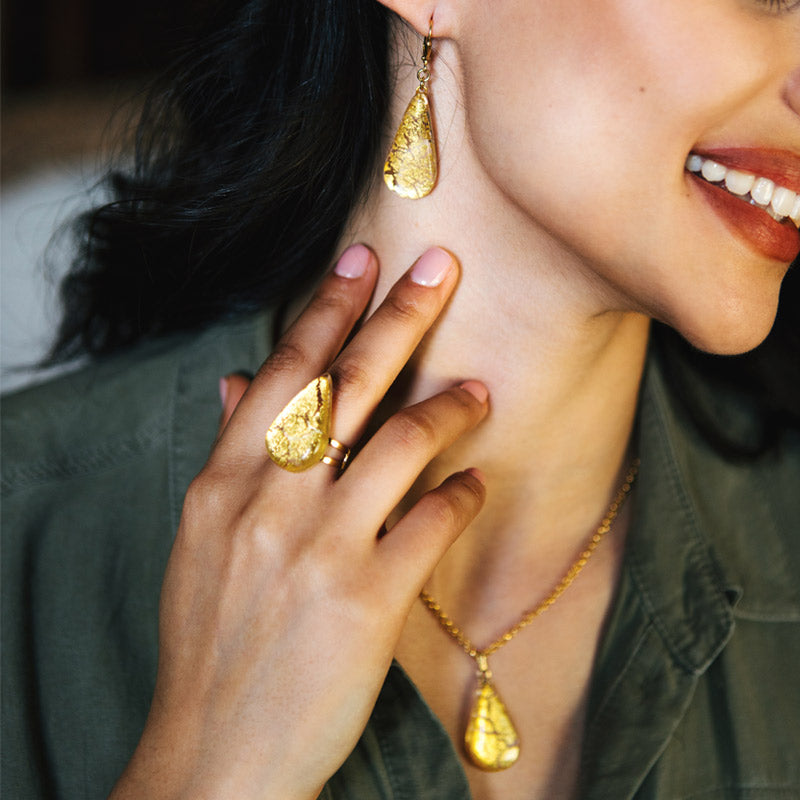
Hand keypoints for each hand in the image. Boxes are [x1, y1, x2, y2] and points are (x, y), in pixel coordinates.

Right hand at [110, 245, 488, 799]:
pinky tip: (475, 481)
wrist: (215, 751)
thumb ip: (229, 455)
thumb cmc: (211, 639)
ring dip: (450, 406)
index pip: (286, 372)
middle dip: (397, 316)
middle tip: (440, 267)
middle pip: (348, 385)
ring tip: (481, 388)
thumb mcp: (202, 540)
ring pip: (402, 442)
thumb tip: (238, 383)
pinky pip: (432, 522)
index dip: (328, 308)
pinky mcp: (368, 599)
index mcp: (225, 482)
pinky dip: (461, 493)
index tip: (363, 258)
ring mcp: (321, 548)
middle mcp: (271, 502)